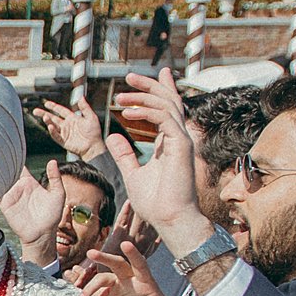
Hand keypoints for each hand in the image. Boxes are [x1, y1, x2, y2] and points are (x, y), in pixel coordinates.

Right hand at [0, 164, 63, 265]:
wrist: (42, 234)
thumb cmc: (52, 216)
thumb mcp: (58, 194)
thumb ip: (55, 178)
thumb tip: (52, 161)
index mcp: (29, 182)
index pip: (20, 167)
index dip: (15, 158)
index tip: (11, 147)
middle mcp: (18, 187)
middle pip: (7, 171)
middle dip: (2, 162)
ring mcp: (10, 195)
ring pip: (0, 180)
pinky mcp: (4, 204)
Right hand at [35, 95, 106, 161]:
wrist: (94, 146)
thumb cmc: (94, 133)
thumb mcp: (91, 117)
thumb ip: (85, 108)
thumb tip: (81, 97)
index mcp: (73, 119)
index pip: (61, 111)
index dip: (53, 107)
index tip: (46, 103)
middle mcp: (67, 125)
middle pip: (53, 118)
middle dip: (44, 114)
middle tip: (35, 111)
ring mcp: (64, 133)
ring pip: (53, 126)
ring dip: (48, 121)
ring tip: (44, 117)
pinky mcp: (64, 141)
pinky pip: (56, 136)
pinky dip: (53, 131)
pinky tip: (50, 126)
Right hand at [76, 237, 173, 295]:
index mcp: (145, 281)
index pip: (140, 264)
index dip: (133, 254)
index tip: (125, 244)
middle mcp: (130, 278)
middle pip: (117, 264)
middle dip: (104, 258)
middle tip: (90, 253)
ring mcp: (119, 284)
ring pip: (101, 280)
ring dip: (89, 289)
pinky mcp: (111, 293)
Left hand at [106, 69, 211, 254]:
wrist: (168, 220)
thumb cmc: (155, 203)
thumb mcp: (132, 173)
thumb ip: (124, 154)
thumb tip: (114, 136)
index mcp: (169, 142)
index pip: (167, 109)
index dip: (161, 90)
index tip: (153, 76)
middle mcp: (178, 138)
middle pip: (168, 101)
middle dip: (150, 85)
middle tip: (129, 76)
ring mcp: (182, 141)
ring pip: (165, 105)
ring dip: (142, 97)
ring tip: (119, 97)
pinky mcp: (181, 146)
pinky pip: (164, 119)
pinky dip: (145, 112)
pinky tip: (125, 113)